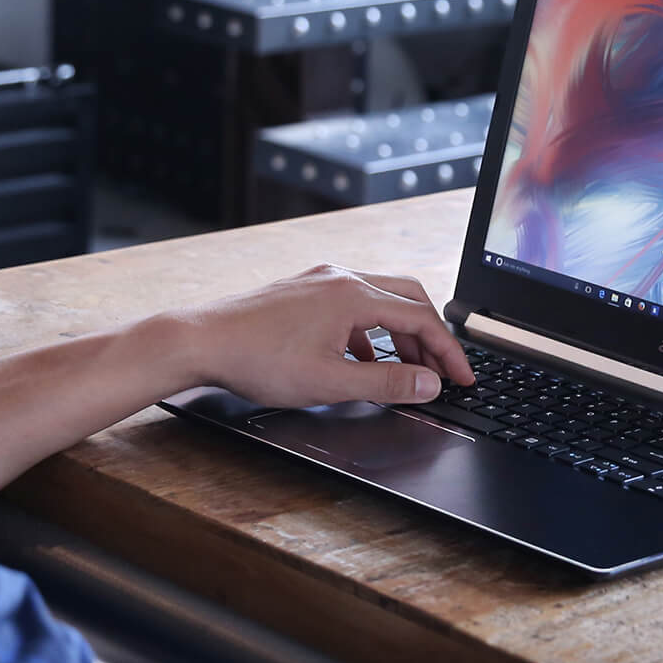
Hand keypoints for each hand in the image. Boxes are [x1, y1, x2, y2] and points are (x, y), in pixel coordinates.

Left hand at [173, 264, 474, 407]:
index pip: (421, 319)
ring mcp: (320, 281)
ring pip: (381, 300)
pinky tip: (363, 359)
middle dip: (432, 337)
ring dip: (401, 334)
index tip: (463, 378)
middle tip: (444, 371)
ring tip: (408, 370)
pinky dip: (372, 331)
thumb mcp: (330, 381)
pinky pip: (354, 304)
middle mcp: (341, 278)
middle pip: (409, 299)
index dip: (448, 352)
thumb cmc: (257, 359)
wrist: (199, 341)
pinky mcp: (303, 290)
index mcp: (353, 295)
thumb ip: (386, 382)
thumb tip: (429, 384)